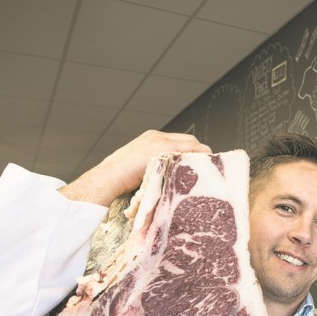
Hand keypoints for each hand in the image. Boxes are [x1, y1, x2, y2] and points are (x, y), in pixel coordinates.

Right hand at [60, 130, 210, 205]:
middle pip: (189, 140)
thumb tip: (168, 178)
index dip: (192, 151)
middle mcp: (156, 136)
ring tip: (207, 168)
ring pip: (190, 143)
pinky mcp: (161, 147)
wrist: (108, 177)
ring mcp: (159, 140)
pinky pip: (187, 148)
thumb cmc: (119, 179)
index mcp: (151, 139)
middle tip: (208, 166)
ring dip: (200, 155)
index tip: (200, 162)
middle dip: (199, 152)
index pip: (180, 141)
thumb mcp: (140, 169)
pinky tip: (201, 168)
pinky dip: (196, 157)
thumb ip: (155, 167)